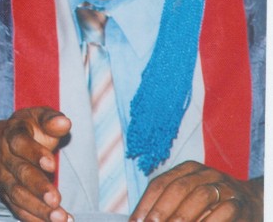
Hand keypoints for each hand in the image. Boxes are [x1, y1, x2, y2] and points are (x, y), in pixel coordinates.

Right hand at [0, 106, 72, 221]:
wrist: (6, 143)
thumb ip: (51, 120)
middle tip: (55, 199)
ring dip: (38, 208)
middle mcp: (5, 158)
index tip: (52, 164)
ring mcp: (5, 178)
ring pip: (18, 195)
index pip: (20, 143)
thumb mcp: (39, 118)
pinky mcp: (8, 195)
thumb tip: (64, 122)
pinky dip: (34, 219)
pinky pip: (18, 210)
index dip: (34, 153)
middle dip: (37, 187)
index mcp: (13, 135)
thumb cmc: (31, 129)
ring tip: (59, 218)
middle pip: (19, 173)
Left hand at [131, 161, 262, 220]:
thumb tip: (141, 220)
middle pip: (178, 188)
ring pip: (200, 196)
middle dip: (161, 209)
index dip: (145, 203)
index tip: (136, 221)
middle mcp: (205, 173)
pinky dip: (209, 221)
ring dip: (183, 215)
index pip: (160, 183)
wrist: (249, 201)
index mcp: (187, 169)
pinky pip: (223, 210)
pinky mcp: (239, 203)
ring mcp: (224, 186)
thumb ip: (167, 205)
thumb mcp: (187, 196)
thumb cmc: (208, 202)